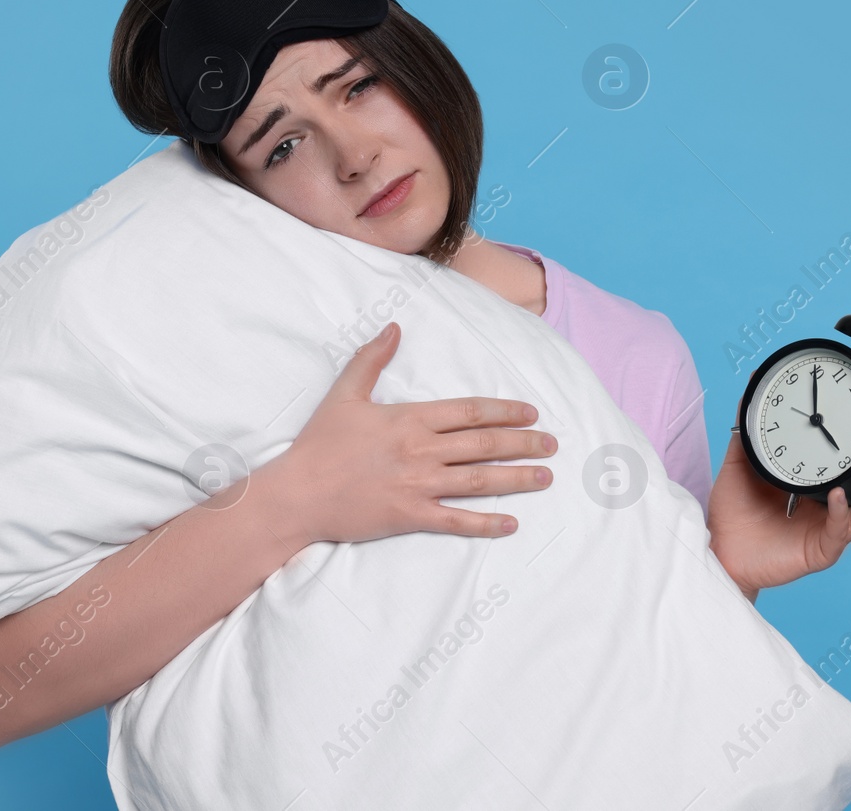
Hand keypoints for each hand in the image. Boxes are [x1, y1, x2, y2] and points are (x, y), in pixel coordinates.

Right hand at [258, 321, 558, 548]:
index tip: (531, 414)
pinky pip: (458, 521)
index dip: (505, 412)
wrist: (298, 494)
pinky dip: (486, 524)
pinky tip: (511, 523)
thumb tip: (393, 327)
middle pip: (484, 445)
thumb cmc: (320, 444)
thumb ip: (371, 359)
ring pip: (480, 481)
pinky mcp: (411, 517)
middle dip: (523, 444)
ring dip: (517, 479)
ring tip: (545, 477)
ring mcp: (419, 486)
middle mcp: (422, 452)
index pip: (469, 412)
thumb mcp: (344, 394)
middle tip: (552, 444)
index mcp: (410, 420)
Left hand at [706, 399, 850, 600]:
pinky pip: (841, 531)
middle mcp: (840, 505)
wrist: (718, 548)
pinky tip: (837, 496)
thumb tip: (753, 381)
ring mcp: (833, 528)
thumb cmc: (735, 510)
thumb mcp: (742, 460)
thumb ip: (750, 426)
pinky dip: (842, 511)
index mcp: (830, 481)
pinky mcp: (821, 549)